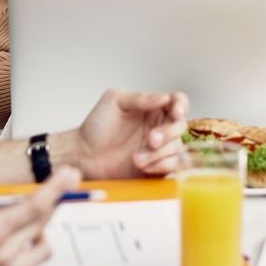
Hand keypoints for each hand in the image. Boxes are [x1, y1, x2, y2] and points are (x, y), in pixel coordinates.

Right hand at [0, 166, 79, 265]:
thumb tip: (13, 199)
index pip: (37, 204)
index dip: (58, 187)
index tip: (71, 175)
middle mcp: (5, 255)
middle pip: (44, 223)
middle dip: (48, 207)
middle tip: (43, 199)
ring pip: (43, 249)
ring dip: (36, 237)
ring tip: (13, 235)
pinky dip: (25, 261)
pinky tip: (5, 258)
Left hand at [70, 89, 188, 178]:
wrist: (84, 155)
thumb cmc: (97, 125)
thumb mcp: (115, 101)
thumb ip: (140, 98)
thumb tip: (165, 97)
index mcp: (154, 107)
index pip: (178, 101)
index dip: (181, 106)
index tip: (176, 113)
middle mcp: (161, 126)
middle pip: (180, 126)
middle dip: (167, 134)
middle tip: (150, 140)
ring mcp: (160, 148)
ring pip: (178, 149)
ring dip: (160, 154)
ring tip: (136, 159)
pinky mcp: (158, 167)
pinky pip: (174, 168)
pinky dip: (162, 167)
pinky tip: (145, 167)